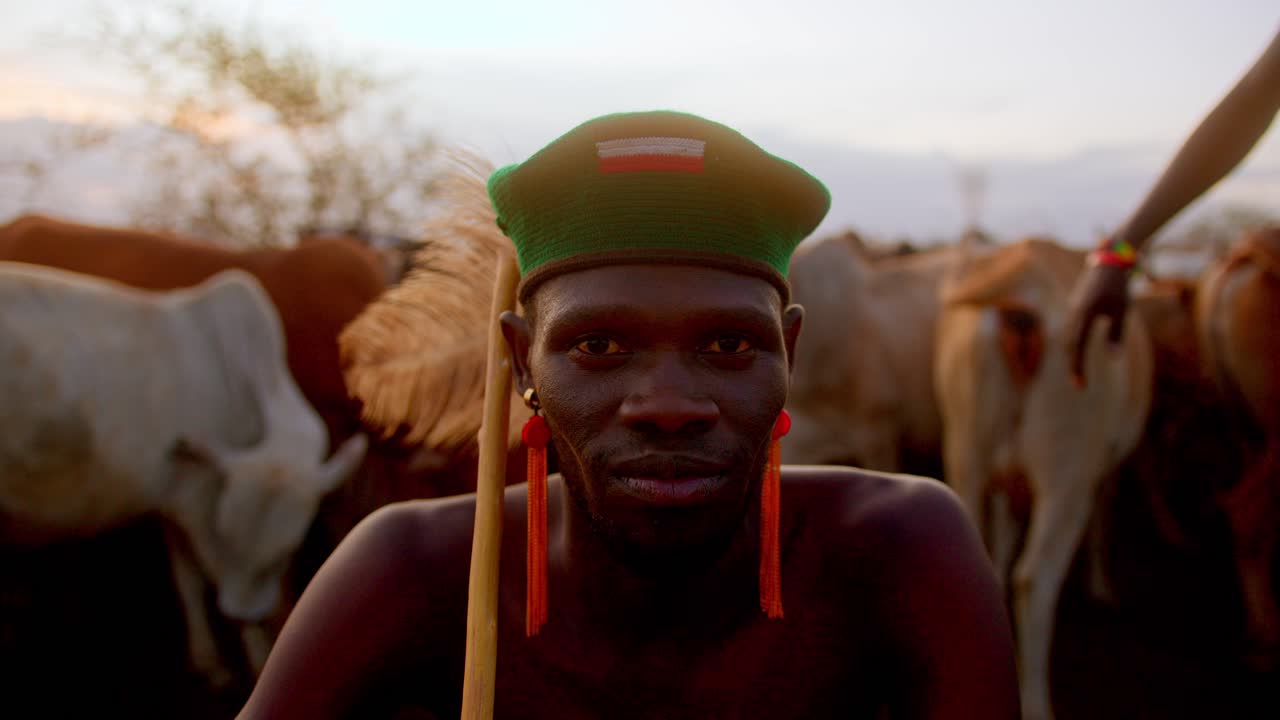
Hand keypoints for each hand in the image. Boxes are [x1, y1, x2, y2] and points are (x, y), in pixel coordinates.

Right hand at [1066, 262, 1131, 385]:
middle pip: (1069, 346)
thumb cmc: (1119, 286)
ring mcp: (1072, 308)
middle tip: (1079, 384)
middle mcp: (1074, 313)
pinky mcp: (1075, 305)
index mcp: (1084, 314)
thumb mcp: (1121, 311)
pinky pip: (1071, 328)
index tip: (1080, 385)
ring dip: (1073, 355)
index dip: (1078, 367)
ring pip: (1068, 337)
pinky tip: (1079, 351)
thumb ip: (1116, 334)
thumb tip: (1113, 358)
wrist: (1110, 261)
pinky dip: (1074, 343)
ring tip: (1079, 371)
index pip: (1078, 347)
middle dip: (1074, 365)